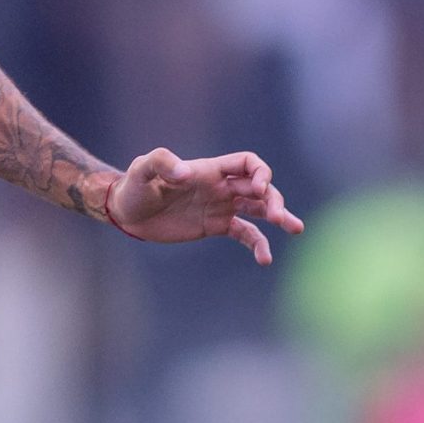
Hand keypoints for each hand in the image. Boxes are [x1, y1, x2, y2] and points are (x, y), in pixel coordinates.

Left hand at [105, 148, 303, 262]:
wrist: (127, 212)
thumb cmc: (134, 186)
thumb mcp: (143, 170)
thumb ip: (162, 163)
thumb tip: (187, 174)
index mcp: (210, 170)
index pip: (247, 163)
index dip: (260, 172)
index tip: (259, 189)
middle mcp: (221, 187)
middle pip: (260, 187)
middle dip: (274, 199)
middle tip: (279, 217)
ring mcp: (221, 207)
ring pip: (259, 209)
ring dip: (279, 216)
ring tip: (296, 228)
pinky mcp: (216, 226)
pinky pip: (244, 233)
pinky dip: (257, 244)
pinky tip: (265, 259)